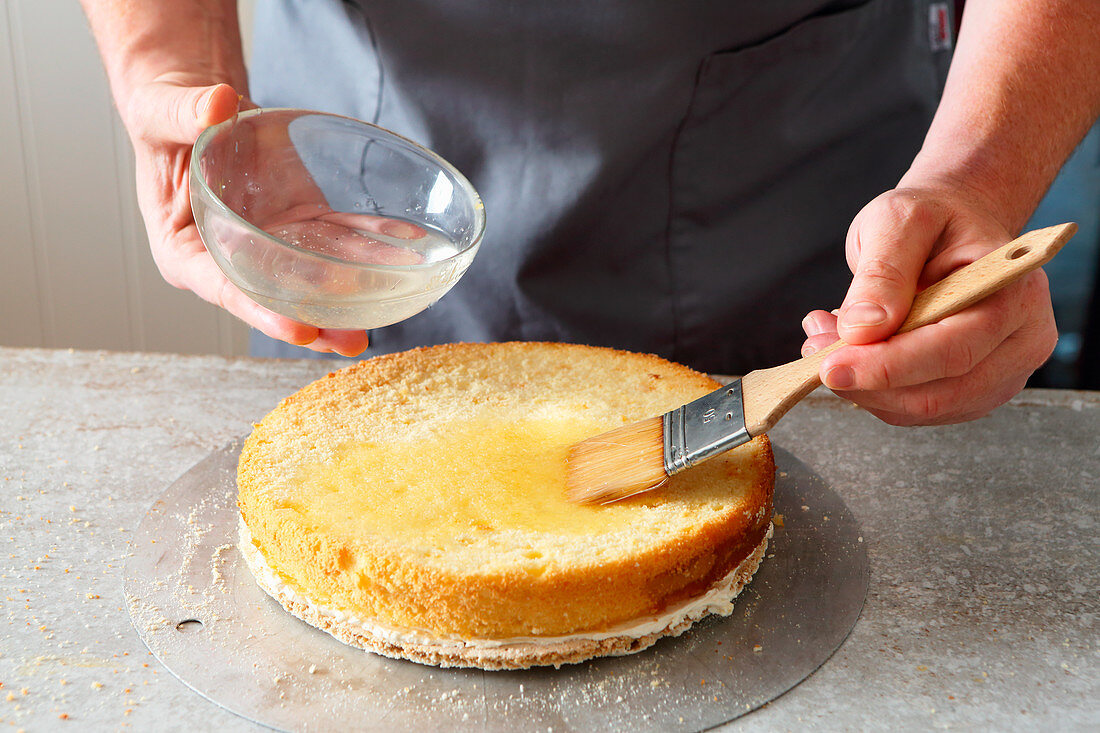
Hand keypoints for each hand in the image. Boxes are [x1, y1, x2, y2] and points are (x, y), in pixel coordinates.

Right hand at [125, 75, 370, 355]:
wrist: (197, 107)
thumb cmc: (164, 119)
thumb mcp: (161, 115)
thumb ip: (186, 114)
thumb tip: (216, 102)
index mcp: (182, 250)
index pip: (223, 289)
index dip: (260, 311)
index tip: (299, 329)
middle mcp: (229, 259)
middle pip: (273, 298)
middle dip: (317, 321)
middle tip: (353, 340)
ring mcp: (269, 245)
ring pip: (312, 277)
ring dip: (352, 296)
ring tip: (392, 308)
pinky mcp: (300, 224)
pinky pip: (337, 237)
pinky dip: (369, 244)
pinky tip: (404, 250)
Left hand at [800, 185, 1057, 425]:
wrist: (952, 225)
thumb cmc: (933, 218)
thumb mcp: (899, 220)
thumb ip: (882, 273)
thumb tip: (864, 330)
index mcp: (1012, 293)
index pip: (952, 351)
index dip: (887, 367)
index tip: (830, 367)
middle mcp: (1021, 340)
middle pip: (938, 393)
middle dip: (865, 379)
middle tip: (815, 346)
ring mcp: (1002, 373)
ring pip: (921, 408)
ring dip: (862, 386)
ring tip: (828, 337)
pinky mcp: (974, 390)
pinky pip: (914, 408)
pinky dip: (872, 388)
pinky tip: (852, 350)